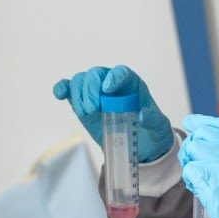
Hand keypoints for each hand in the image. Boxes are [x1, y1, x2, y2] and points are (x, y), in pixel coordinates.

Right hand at [52, 65, 173, 162]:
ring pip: (81, 81)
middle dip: (91, 89)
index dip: (113, 77)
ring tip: (86, 113)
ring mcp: (95, 93)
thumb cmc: (151, 130)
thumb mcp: (159, 126)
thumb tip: (142, 115)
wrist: (140, 145)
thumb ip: (153, 120)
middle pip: (96, 74)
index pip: (121, 72)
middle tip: (93, 109)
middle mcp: (111, 84)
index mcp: (131, 84)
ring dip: (78, 94)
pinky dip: (62, 89)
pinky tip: (60, 94)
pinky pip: (69, 89)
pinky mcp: (82, 103)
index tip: (108, 89)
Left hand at [178, 114, 218, 217]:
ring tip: (196, 176)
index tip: (193, 123)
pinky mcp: (208, 178)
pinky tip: (196, 187)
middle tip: (191, 158)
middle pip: (203, 134)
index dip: (203, 122)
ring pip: (192, 149)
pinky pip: (189, 169)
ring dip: (190, 161)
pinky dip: (189, 178)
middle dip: (194, 144)